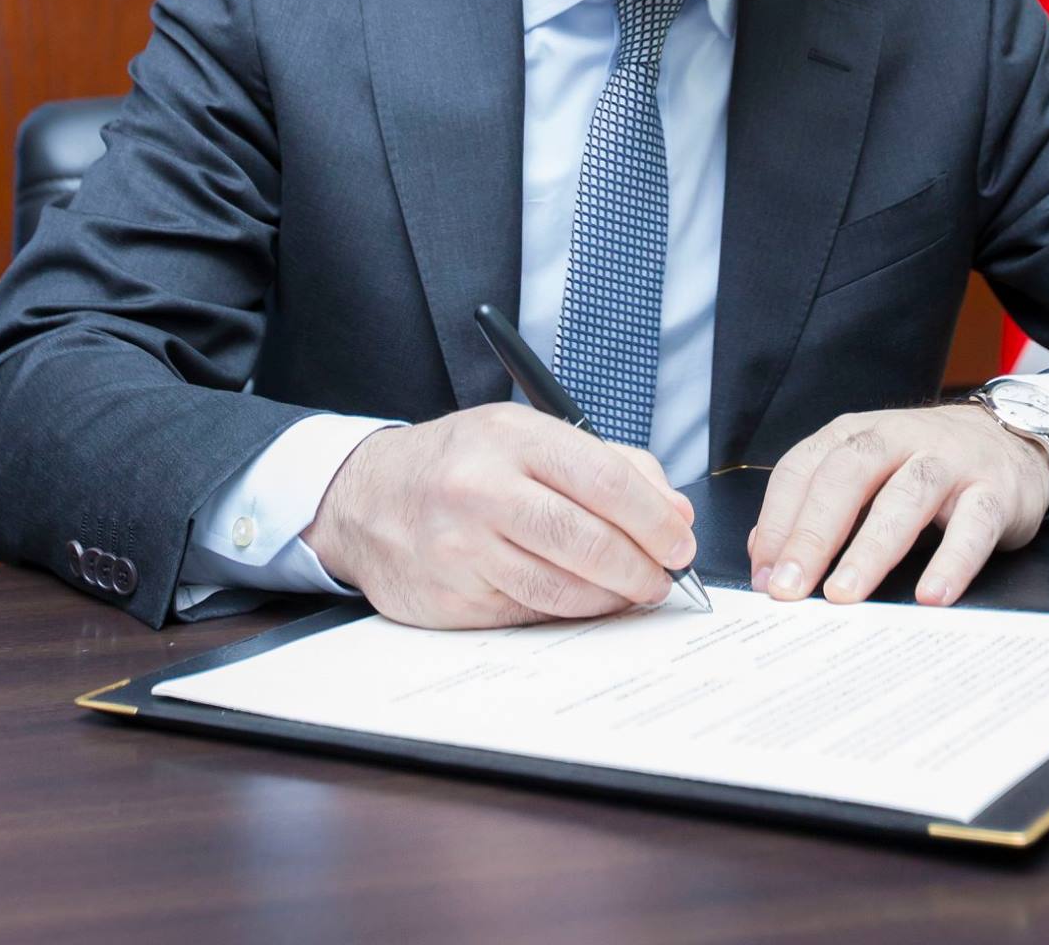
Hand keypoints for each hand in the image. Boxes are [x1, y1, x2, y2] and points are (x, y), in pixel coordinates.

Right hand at [302, 403, 696, 629]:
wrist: (367, 498)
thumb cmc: (460, 462)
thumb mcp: (526, 436)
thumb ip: (607, 464)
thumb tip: (673, 511)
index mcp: (510, 437)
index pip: (604, 479)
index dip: (653, 517)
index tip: (680, 540)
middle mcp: (481, 488)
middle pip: (587, 540)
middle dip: (641, 566)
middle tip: (665, 576)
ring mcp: (462, 548)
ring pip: (562, 588)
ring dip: (612, 597)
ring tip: (634, 592)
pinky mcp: (452, 599)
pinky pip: (529, 613)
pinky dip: (569, 613)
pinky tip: (587, 603)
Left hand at [747, 404, 1048, 607]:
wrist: (1010, 438)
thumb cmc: (924, 464)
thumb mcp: (867, 474)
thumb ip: (817, 507)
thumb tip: (765, 552)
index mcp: (855, 434)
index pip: (803, 468)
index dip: (778, 521)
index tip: (764, 575)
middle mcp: (899, 438)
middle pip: (847, 475)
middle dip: (813, 533)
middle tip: (790, 589)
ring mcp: (950, 461)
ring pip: (906, 496)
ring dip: (871, 548)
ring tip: (845, 594)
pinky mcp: (995, 490)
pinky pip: (973, 524)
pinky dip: (952, 560)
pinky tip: (931, 595)